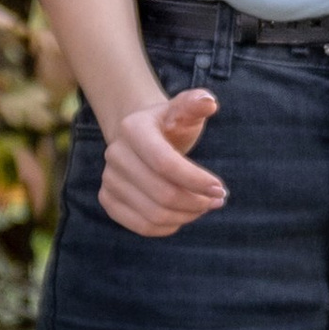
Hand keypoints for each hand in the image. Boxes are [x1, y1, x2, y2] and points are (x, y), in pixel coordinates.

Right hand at [99, 89, 226, 235]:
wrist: (142, 136)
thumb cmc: (171, 124)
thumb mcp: (185, 110)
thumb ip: (196, 104)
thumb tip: (208, 102)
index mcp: (133, 129)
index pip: (166, 164)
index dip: (196, 181)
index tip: (220, 189)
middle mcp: (114, 154)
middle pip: (163, 194)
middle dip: (197, 202)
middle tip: (217, 200)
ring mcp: (108, 178)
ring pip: (154, 214)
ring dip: (187, 216)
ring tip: (203, 206)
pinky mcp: (108, 199)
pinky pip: (141, 226)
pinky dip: (168, 226)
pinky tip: (183, 215)